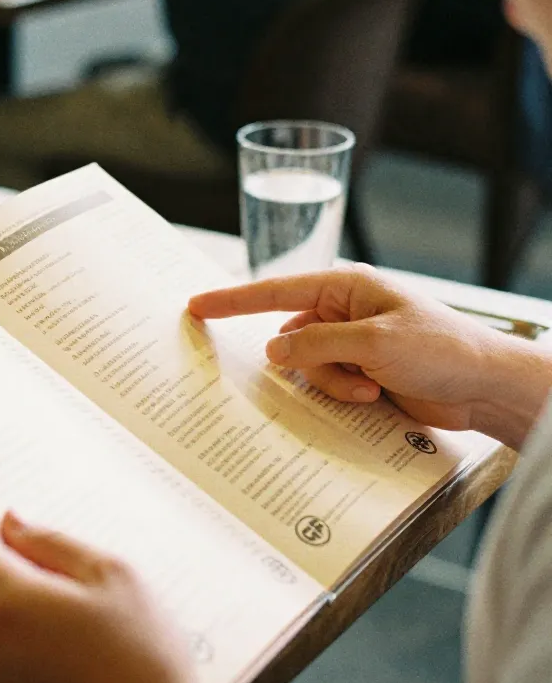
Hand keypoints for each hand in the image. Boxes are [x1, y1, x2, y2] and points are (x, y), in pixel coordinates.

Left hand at [0, 511, 216, 682]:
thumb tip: (11, 524)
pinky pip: (5, 649)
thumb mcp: (113, 576)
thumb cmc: (143, 663)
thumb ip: (52, 542)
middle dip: (13, 559)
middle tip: (69, 558)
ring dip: (26, 598)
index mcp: (1, 602)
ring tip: (86, 606)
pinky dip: (31, 634)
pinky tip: (81, 641)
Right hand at [189, 265, 551, 446]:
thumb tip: (272, 351)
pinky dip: (345, 395)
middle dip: (310, 364)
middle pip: (291, 340)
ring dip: (334, 384)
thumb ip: (317, 345)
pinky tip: (378, 394)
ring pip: (307, 370)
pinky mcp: (362, 374)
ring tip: (374, 386)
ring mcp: (353, 345)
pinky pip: (328, 386)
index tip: (197, 305)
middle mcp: (344, 313)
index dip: (234, 300)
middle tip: (351, 373)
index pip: (277, 291)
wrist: (484, 386)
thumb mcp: (374, 341)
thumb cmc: (441, 348)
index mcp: (346, 287)